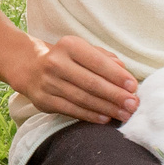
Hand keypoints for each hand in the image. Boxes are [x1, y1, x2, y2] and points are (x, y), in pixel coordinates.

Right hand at [18, 35, 139, 125]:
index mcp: (69, 45)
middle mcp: (56, 62)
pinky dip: (90, 115)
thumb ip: (105, 58)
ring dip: (106, 108)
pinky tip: (105, 118)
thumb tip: (124, 72)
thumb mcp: (83, 50)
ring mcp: (48, 83)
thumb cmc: (66, 58)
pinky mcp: (43, 100)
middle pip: (91, 83)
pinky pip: (71, 110)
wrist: (30, 67)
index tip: (133, 87)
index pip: (97, 62)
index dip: (116, 76)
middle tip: (133, 105)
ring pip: (82, 99)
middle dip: (115, 95)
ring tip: (124, 114)